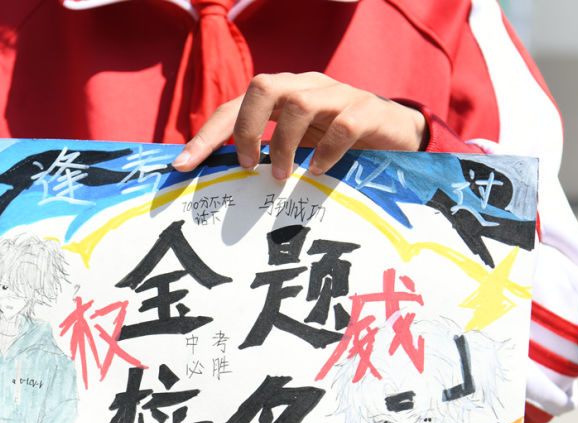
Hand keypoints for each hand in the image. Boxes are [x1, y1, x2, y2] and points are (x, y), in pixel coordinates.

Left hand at [173, 72, 427, 180]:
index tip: (183, 165)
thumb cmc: (334, 141)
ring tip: (282, 175)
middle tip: (246, 165)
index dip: (206, 135)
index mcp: (282, 93)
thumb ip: (264, 153)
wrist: (393, 133)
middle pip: (264, 86)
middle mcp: (306, 85)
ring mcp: (337, 94)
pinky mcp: (368, 109)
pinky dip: (326, 151)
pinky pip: (343, 124)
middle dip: (247, 128)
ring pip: (299, 103)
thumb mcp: (295, 145)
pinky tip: (319, 172)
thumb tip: (218, 181)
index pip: (234, 105)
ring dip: (285, 144)